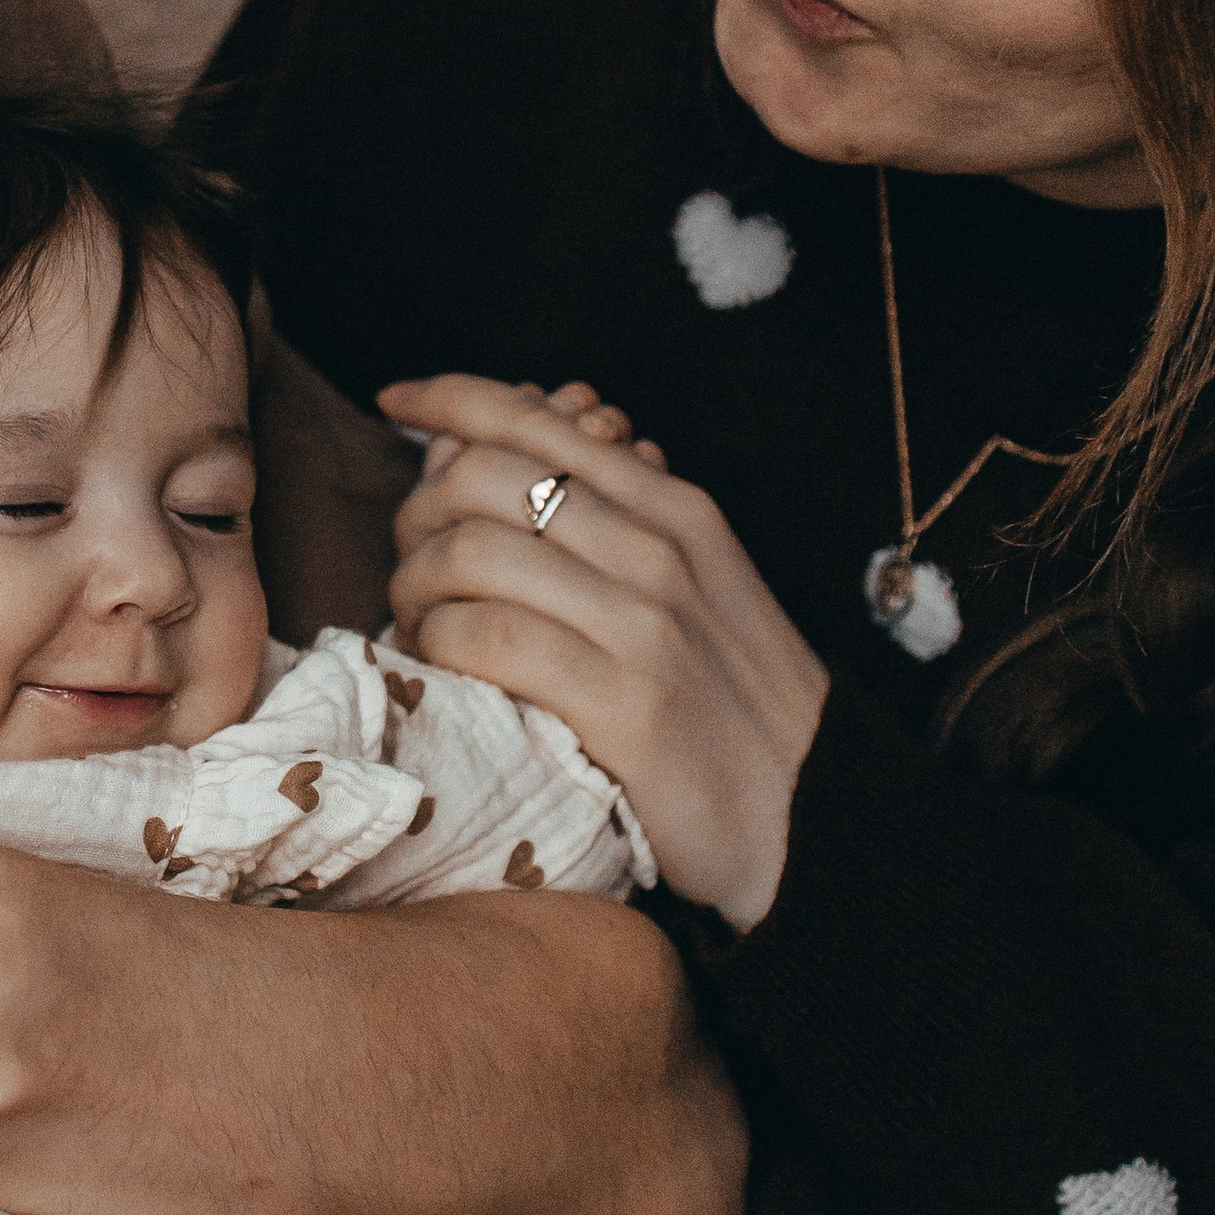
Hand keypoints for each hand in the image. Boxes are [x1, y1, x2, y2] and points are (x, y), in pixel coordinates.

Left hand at [381, 371, 828, 931]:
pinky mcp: (625, 703)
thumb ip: (613, 521)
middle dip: (416, 515)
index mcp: (675, 507)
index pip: (536, 419)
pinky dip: (441, 645)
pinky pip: (490, 639)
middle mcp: (658, 548)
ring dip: (416, 588)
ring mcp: (644, 623)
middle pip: (482, 478)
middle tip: (410, 570)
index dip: (448, 398)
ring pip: (472, 552)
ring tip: (423, 629)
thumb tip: (506, 460)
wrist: (818, 816)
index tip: (396, 404)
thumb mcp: (694, 586)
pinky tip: (443, 667)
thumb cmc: (734, 704)